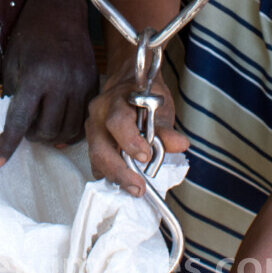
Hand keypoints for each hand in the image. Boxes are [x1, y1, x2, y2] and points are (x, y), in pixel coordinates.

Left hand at [0, 0, 97, 165]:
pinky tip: (61, 126)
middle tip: (26, 131)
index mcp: (37, 76)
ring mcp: (81, 84)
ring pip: (68, 130)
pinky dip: (72, 130)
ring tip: (43, 129)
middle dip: (33, 138)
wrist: (61, 10)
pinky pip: (84, 119)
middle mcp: (62, 83)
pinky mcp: (93, 84)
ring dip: (53, 137)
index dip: (7, 145)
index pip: (20, 121)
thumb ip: (13, 92)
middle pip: (47, 130)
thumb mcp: (12, 59)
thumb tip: (14, 121)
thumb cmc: (31, 32)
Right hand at [86, 63, 188, 196]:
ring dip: (114, 176)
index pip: (118, 122)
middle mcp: (99, 115)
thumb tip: (179, 145)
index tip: (146, 156)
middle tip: (138, 188)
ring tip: (134, 188)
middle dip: (118, 171)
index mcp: (116, 101)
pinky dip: (110, 175)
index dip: (130, 141)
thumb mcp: (160, 106)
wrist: (127, 84)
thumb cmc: (145, 95)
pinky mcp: (92, 142)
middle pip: (100, 146)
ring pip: (96, 158)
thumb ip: (166, 128)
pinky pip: (97, 162)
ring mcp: (92, 129)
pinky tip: (124, 182)